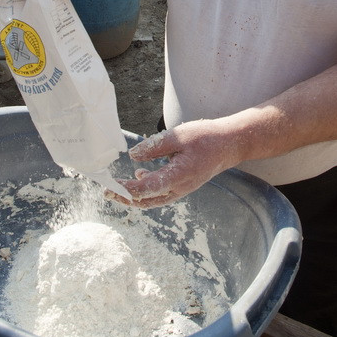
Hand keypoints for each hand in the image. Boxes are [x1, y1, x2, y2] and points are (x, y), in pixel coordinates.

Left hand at [108, 119, 241, 207]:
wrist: (230, 144)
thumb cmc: (206, 138)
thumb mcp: (178, 136)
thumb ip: (154, 146)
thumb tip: (133, 155)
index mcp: (177, 176)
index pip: (145, 190)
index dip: (125, 190)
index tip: (109, 188)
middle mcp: (179, 188)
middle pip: (147, 200)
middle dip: (125, 197)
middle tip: (107, 193)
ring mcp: (182, 188)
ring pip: (154, 199)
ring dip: (135, 195)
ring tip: (118, 188)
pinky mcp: (183, 184)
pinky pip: (162, 192)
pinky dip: (147, 189)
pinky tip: (141, 176)